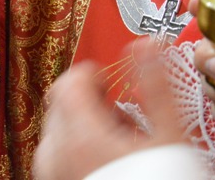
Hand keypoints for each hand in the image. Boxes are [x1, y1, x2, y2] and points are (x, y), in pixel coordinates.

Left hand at [33, 44, 184, 179]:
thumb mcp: (167, 136)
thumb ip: (154, 86)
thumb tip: (144, 46)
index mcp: (75, 132)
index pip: (68, 80)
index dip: (92, 73)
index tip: (111, 80)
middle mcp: (52, 150)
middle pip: (62, 101)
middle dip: (92, 101)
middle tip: (123, 116)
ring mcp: (48, 170)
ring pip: (58, 127)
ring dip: (85, 124)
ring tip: (120, 143)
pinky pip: (56, 152)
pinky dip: (77, 147)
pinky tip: (107, 161)